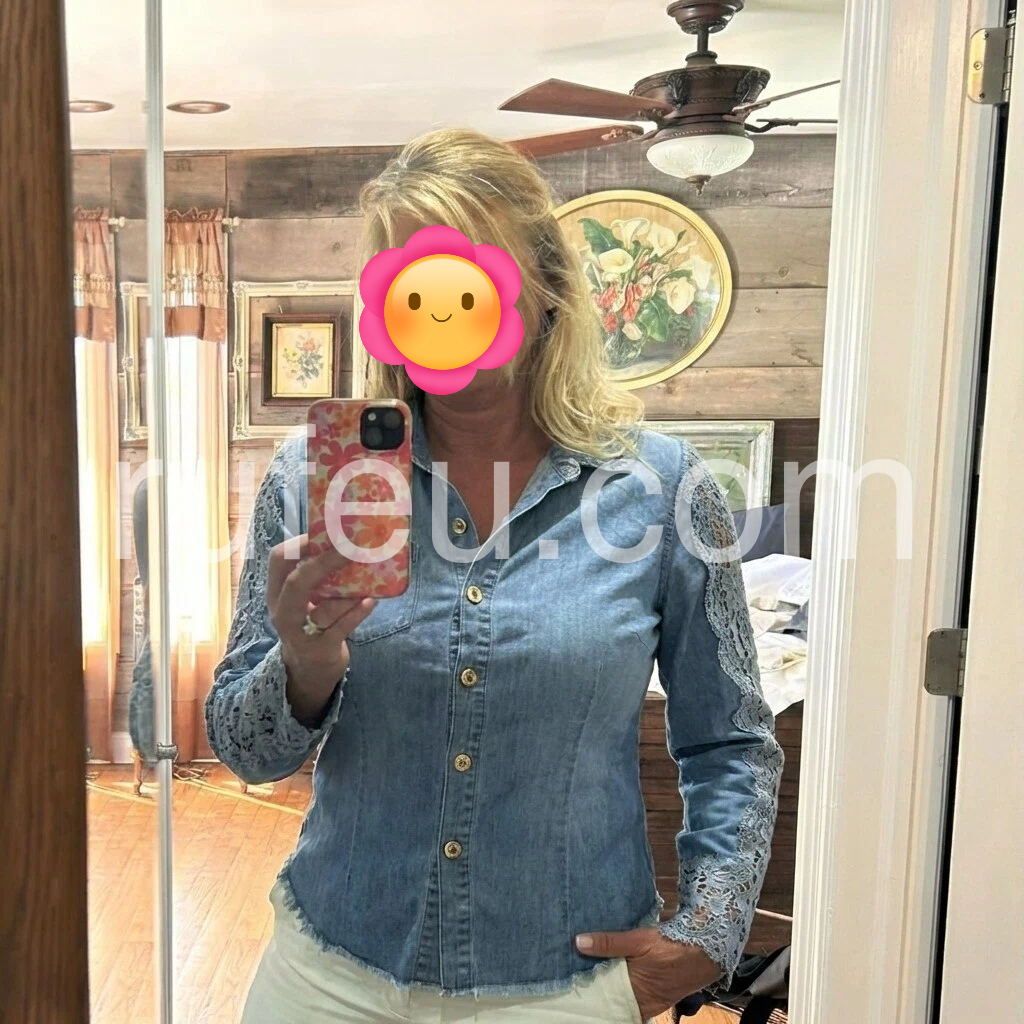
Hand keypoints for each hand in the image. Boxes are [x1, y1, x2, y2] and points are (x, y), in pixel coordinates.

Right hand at [267, 535, 375, 726]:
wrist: (308, 671)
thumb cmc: (311, 623)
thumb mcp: (305, 599)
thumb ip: (317, 576)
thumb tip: (349, 541)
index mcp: (277, 592)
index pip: (279, 559)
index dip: (301, 542)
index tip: (328, 532)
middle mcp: (283, 612)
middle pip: (296, 582)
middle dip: (323, 562)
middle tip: (349, 547)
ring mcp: (300, 634)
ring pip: (322, 609)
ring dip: (347, 592)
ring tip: (368, 575)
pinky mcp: (321, 650)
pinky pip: (340, 629)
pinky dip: (357, 613)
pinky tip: (371, 601)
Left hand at [575, 927, 720, 1019]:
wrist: (705, 951)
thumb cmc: (670, 946)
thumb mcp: (638, 940)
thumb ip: (609, 942)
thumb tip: (579, 942)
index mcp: (634, 993)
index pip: (604, 1001)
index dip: (588, 993)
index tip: (571, 985)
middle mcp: (641, 1003)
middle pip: (612, 1001)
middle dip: (597, 990)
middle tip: (575, 979)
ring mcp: (650, 1002)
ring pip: (623, 998)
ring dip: (610, 987)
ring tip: (589, 974)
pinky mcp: (656, 997)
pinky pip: (634, 996)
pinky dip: (623, 987)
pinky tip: (612, 974)